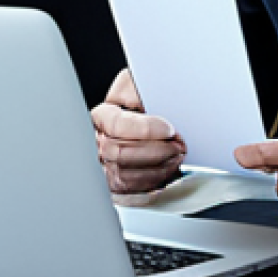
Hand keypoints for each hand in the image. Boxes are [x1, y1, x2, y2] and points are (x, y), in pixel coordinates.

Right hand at [91, 69, 185, 194]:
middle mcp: (98, 142)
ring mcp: (106, 166)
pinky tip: (167, 172)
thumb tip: (144, 100)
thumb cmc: (145, 97)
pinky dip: (152, 184)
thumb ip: (139, 89)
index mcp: (102, 116)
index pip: (117, 125)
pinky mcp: (119, 185)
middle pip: (118, 153)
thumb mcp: (140, 83)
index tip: (169, 129)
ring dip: (156, 168)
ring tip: (177, 157)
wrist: (150, 110)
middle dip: (154, 151)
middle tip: (179, 145)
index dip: (145, 129)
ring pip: (124, 176)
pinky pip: (130, 193)